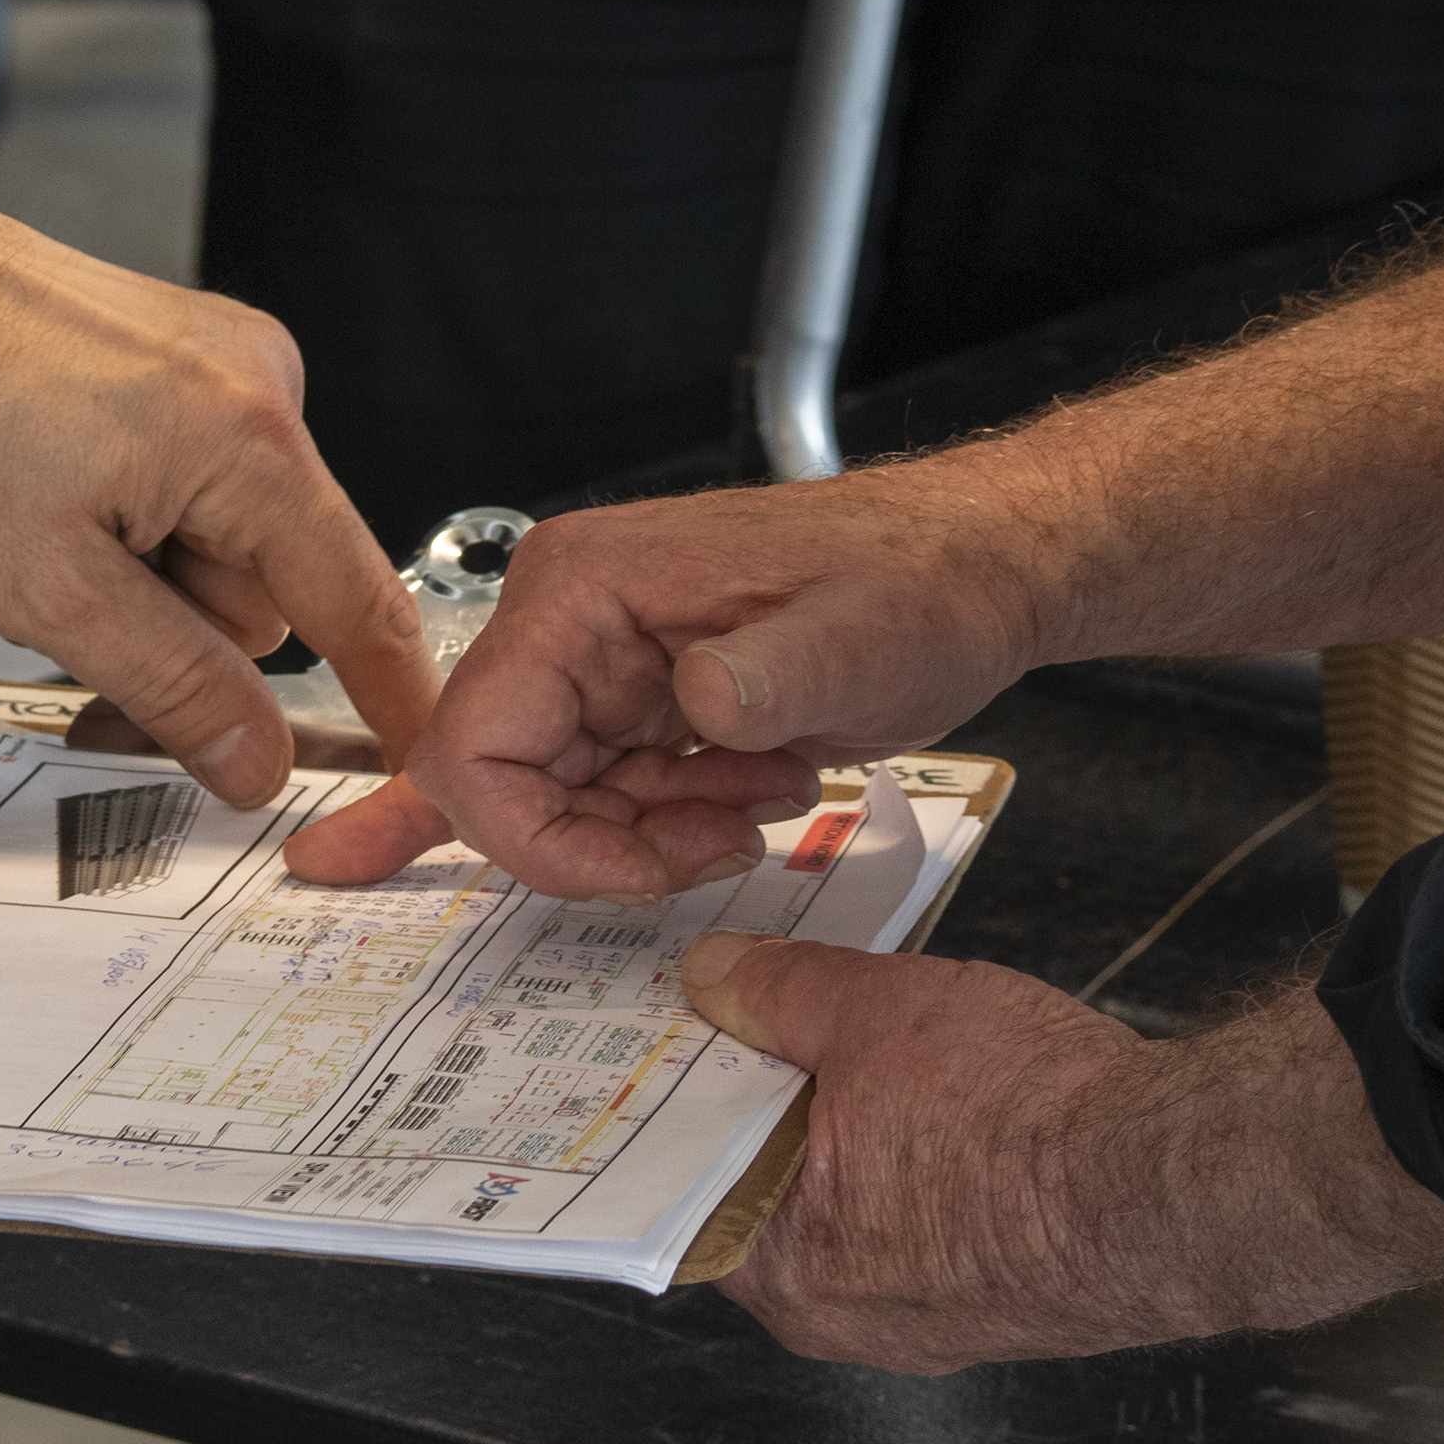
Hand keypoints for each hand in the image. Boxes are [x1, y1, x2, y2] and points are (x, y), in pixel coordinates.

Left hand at [0, 199, 436, 802]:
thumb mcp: (47, 589)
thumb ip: (172, 684)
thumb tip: (258, 762)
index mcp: (251, 440)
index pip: (359, 604)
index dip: (392, 700)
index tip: (424, 768)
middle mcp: (261, 384)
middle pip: (276, 578)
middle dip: (190, 622)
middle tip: (71, 605)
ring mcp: (222, 359)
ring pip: (224, 535)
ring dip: (150, 569)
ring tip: (41, 528)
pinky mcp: (180, 353)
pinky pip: (191, 479)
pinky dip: (133, 515)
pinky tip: (50, 490)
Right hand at [284, 465, 1045, 893]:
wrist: (969, 570)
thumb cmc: (918, 583)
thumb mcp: (862, 638)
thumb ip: (777, 671)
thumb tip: (702, 698)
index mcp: (582, 590)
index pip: (474, 747)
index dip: (539, 841)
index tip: (643, 873)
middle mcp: (566, 622)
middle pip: (508, 788)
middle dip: (611, 843)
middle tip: (726, 843)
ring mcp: (596, 660)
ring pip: (559, 803)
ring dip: (656, 833)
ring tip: (767, 794)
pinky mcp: (634, 698)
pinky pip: (602, 790)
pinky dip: (665, 823)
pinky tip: (740, 801)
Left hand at [679, 937, 1443, 1371]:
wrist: (1179, 1181)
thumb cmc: (1025, 1119)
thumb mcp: (872, 1011)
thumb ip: (775, 990)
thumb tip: (711, 976)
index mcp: (784, 1272)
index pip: (685, 1190)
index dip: (676, 1105)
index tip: (672, 1044)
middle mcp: (842, 1319)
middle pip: (766, 1192)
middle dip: (768, 1103)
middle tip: (760, 1014)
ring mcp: (928, 1320)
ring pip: (853, 1203)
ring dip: (854, 1126)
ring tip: (864, 1036)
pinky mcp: (1003, 1300)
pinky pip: (927, 1219)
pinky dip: (924, 1157)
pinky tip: (950, 1090)